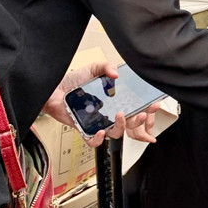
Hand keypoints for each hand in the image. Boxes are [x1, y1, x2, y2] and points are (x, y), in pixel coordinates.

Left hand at [42, 61, 156, 147]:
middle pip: (130, 122)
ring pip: (115, 132)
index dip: (146, 108)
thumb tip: (116, 73)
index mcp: (114, 99)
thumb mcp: (93, 69)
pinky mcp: (85, 129)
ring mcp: (98, 121)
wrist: (53, 89)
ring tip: (121, 116)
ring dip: (122, 127)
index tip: (154, 104)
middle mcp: (108, 112)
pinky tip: (101, 131)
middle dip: (139, 120)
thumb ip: (106, 66)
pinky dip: (99, 139)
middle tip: (142, 114)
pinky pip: (94, 141)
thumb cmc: (72, 81)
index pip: (134, 106)